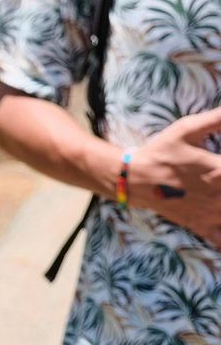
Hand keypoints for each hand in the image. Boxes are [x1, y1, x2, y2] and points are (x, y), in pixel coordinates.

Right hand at [124, 106, 220, 240]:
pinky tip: (219, 219)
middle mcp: (219, 195)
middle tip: (218, 181)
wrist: (132, 178)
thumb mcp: (186, 129)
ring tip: (219, 198)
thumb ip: (216, 118)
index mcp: (219, 171)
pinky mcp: (203, 226)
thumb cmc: (161, 151)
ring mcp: (212, 214)